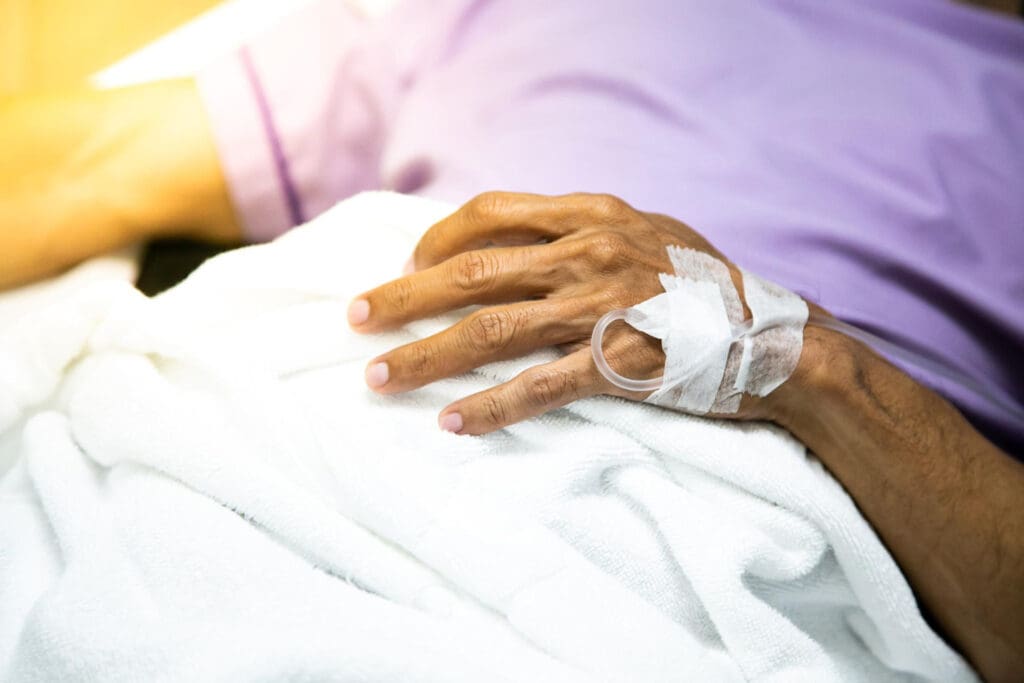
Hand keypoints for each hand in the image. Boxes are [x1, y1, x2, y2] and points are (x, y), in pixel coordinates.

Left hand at [348, 191, 763, 434]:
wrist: (776, 337)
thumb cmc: (703, 286)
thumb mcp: (645, 233)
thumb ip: (582, 231)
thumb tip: (510, 245)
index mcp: (594, 214)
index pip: (492, 213)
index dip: (436, 240)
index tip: (405, 266)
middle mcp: (591, 253)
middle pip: (472, 272)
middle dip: (403, 297)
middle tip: (354, 319)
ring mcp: (604, 308)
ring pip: (490, 331)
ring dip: (426, 356)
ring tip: (378, 379)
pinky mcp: (620, 364)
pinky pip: (538, 388)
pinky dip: (490, 407)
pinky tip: (451, 423)